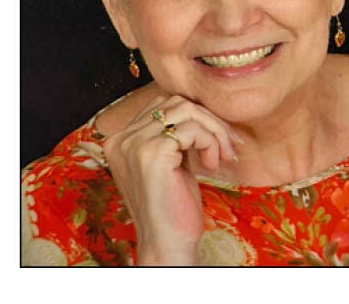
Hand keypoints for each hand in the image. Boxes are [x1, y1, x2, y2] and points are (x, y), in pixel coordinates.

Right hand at [98, 95, 239, 264]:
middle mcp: (122, 139)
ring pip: (187, 111)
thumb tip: (200, 108)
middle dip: (209, 120)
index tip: (218, 138)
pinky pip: (193, 129)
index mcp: (121, 140)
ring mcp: (134, 144)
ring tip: (220, 157)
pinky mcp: (153, 153)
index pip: (163, 104)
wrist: (167, 245)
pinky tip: (211, 165)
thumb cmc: (173, 208)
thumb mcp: (169, 164)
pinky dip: (211, 142)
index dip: (196, 117)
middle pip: (176, 103)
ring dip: (214, 131)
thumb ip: (172, 136)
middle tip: (227, 146)